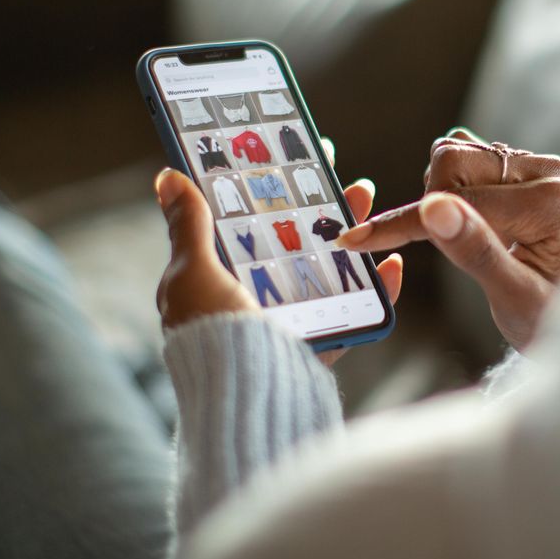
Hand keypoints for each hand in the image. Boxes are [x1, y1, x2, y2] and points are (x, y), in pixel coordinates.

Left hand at [156, 139, 402, 365]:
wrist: (246, 402)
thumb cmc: (212, 336)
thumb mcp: (193, 274)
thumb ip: (190, 227)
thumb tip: (168, 176)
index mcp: (218, 279)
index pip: (247, 221)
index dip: (270, 188)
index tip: (295, 157)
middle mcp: (253, 299)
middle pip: (295, 240)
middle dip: (320, 205)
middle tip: (342, 174)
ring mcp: (290, 322)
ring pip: (328, 267)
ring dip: (351, 231)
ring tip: (366, 197)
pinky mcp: (320, 346)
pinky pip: (356, 312)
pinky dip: (377, 289)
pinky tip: (391, 264)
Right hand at [336, 129, 559, 348]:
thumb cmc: (545, 316)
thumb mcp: (513, 297)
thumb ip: (476, 253)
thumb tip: (434, 208)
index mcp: (551, 203)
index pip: (460, 201)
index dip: (405, 224)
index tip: (356, 240)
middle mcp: (546, 172)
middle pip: (452, 160)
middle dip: (431, 206)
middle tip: (449, 248)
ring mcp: (532, 165)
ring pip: (451, 154)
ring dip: (438, 196)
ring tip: (463, 239)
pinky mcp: (517, 166)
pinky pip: (459, 157)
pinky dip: (445, 190)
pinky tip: (463, 223)